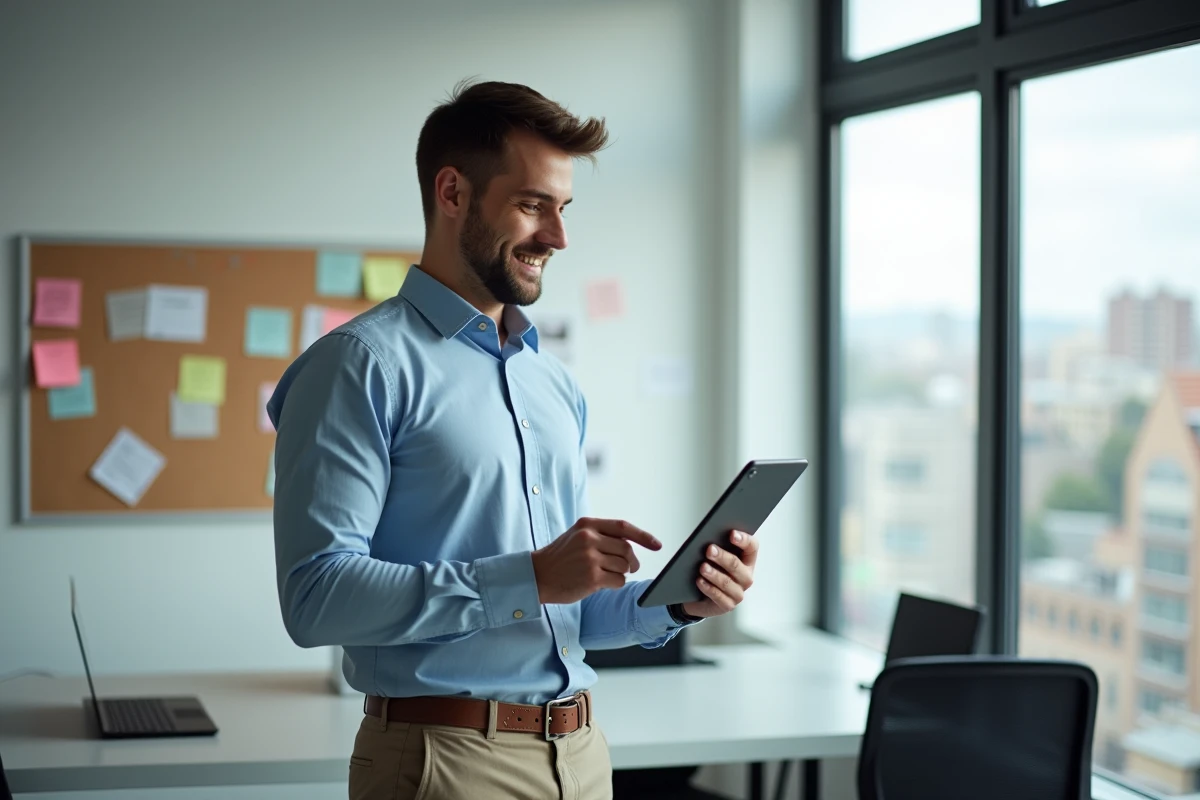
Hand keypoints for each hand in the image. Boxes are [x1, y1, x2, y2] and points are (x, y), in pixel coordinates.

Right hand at [532, 517, 662, 604]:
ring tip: (608, 574)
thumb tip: (632, 543)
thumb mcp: (577, 536)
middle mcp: (589, 539)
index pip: (623, 527)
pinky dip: (616, 583)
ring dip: (622, 573)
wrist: (537, 575)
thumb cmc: (560, 557)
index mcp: (587, 525)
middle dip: (633, 561)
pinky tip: (602, 583)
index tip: (657, 545)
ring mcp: (590, 558)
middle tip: (630, 567)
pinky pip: (618, 580)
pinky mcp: (591, 578)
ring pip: (624, 566)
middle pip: (627, 549)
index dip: (643, 536)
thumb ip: (602, 535)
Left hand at [681, 530, 757, 618]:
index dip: (744, 540)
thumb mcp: (716, 558)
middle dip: (722, 556)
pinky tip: (699, 581)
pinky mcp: (728, 605)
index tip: (732, 533)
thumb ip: (718, 548)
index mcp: (747, 560)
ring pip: (727, 582)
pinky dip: (708, 588)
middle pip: (737, 564)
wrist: (700, 596)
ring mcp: (738, 593)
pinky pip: (718, 596)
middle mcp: (746, 577)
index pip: (752, 547)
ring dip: (714, 574)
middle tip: (709, 550)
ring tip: (702, 567)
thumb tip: (710, 541)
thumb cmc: (712, 570)